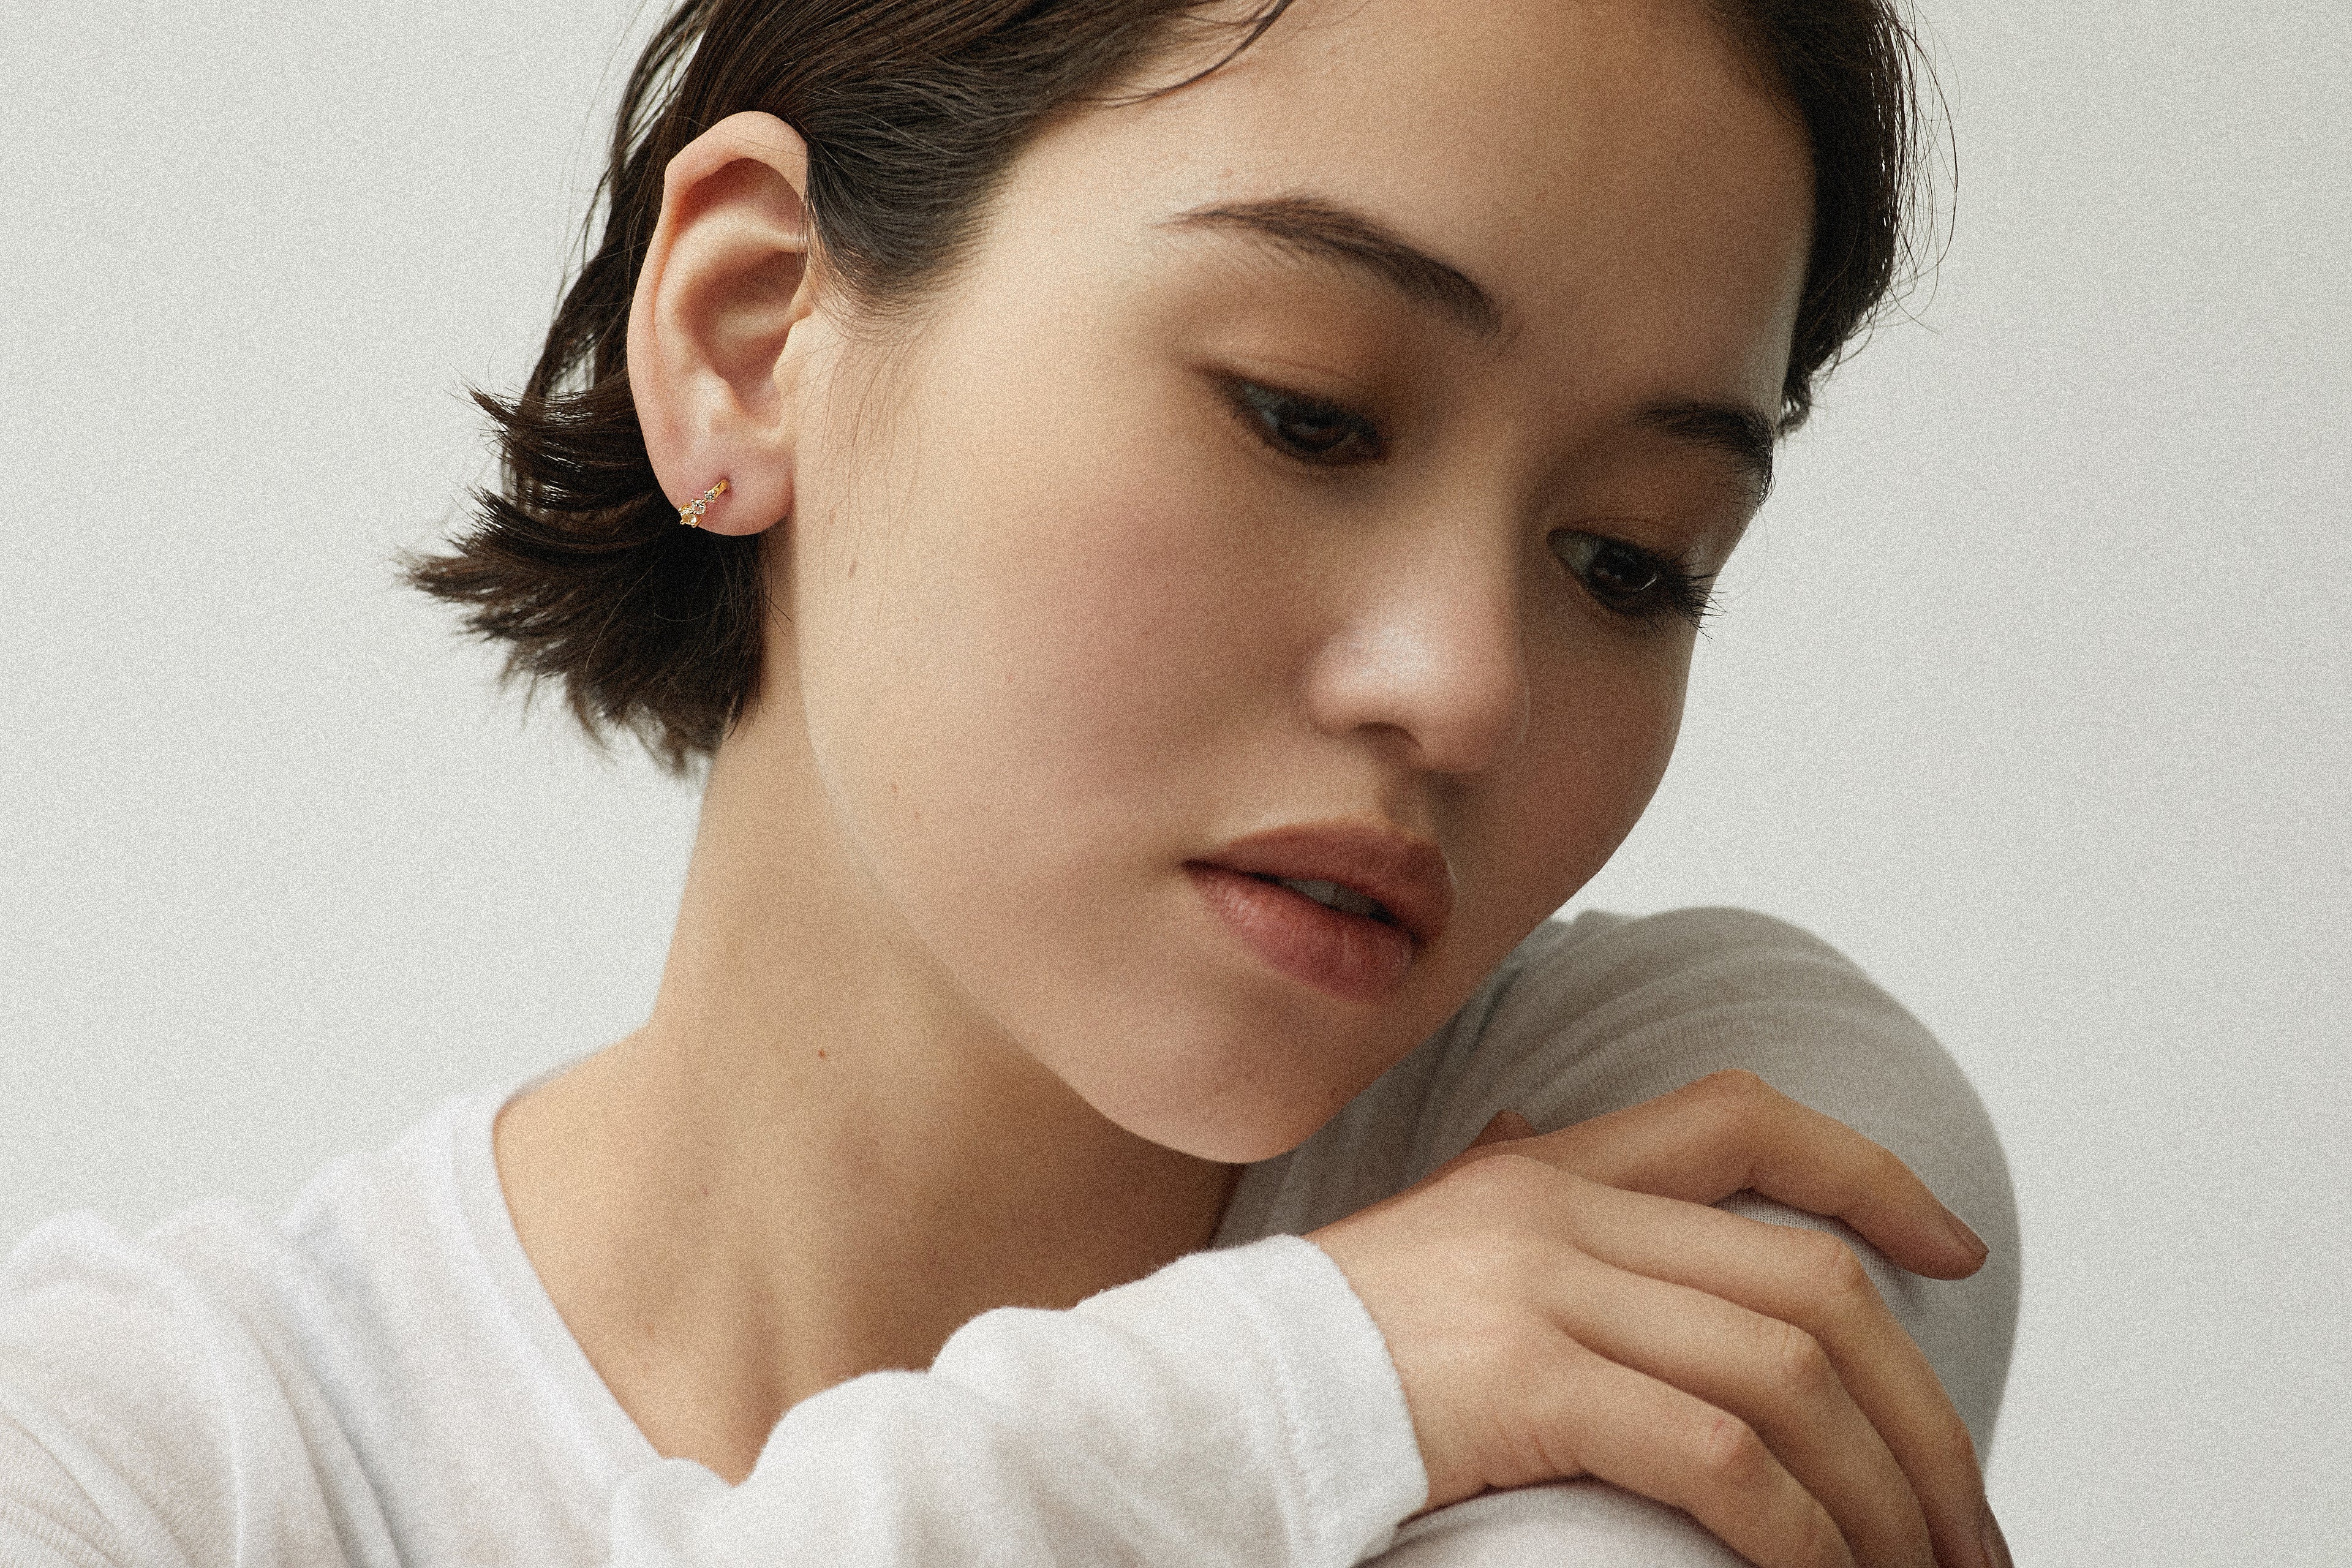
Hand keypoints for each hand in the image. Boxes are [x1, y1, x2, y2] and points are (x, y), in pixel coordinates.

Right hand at [1305, 1069, 2010, 1567]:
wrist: (1214, 1398)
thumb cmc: (1329, 1340)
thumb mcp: (1426, 1230)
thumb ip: (1502, 1175)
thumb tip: (1542, 1118)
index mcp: (1544, 1168)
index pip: (1738, 1120)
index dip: (1867, 1174)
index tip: (1955, 1252)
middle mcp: (1557, 1210)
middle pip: (1808, 1289)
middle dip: (1918, 1417)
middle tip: (1966, 1524)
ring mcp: (1542, 1290)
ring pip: (1785, 1380)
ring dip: (1883, 1499)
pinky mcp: (1527, 1383)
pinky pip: (1719, 1459)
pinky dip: (1801, 1535)